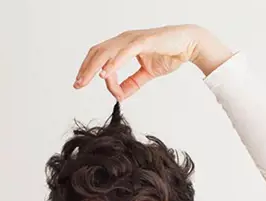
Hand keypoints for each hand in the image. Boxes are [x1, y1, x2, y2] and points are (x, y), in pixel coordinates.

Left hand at [72, 24, 205, 101]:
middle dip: (84, 69)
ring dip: (93, 67)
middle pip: (97, 52)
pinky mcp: (143, 42)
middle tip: (76, 85)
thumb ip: (132, 84)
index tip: (83, 85)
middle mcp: (125, 39)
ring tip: (85, 81)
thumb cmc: (169, 54)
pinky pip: (124, 53)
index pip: (99, 56)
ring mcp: (133, 39)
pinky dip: (113, 63)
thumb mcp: (146, 74)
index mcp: (123, 45)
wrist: (189, 45)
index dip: (88, 70)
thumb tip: (119, 97)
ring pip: (106, 52)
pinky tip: (105, 74)